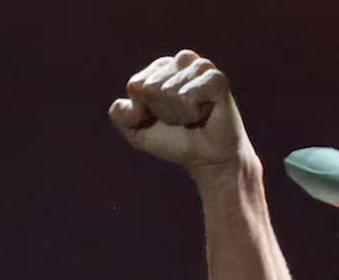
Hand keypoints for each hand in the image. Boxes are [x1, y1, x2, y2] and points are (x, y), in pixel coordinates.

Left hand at [108, 50, 255, 181]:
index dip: (145, 110)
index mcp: (161, 67)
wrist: (207, 159)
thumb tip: (132, 99)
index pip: (136, 86)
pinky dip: (193, 110)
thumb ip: (120, 114)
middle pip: (151, 87)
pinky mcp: (218, 80)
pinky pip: (191, 93)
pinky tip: (203, 113)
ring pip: (170, 90)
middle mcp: (182, 60)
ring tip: (192, 117)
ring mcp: (202, 67)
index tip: (162, 118)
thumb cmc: (174, 141)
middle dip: (162, 111)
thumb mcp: (137, 132)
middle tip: (180, 119)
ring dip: (178, 113)